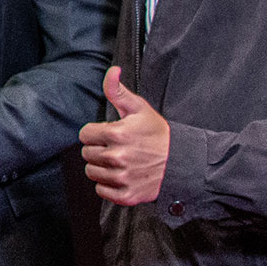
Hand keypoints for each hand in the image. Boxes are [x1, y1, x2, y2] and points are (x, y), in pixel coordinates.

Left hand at [80, 67, 169, 204]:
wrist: (182, 162)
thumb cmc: (157, 133)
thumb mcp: (139, 108)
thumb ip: (118, 91)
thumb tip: (112, 70)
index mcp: (117, 134)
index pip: (84, 134)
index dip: (95, 133)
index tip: (109, 134)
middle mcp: (117, 157)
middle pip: (87, 154)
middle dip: (98, 149)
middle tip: (118, 148)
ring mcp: (122, 177)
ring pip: (92, 172)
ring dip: (102, 167)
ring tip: (121, 162)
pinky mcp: (126, 195)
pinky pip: (101, 191)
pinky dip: (108, 186)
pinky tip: (123, 176)